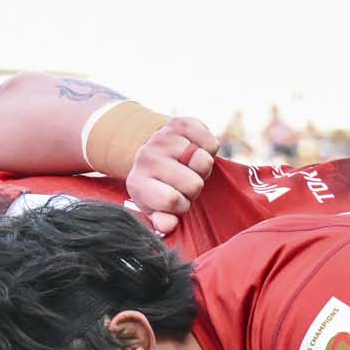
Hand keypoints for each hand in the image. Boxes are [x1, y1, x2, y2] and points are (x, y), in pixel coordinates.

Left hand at [125, 116, 216, 236]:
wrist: (152, 149)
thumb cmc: (158, 185)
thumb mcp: (154, 206)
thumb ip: (162, 219)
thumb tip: (169, 225)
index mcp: (138, 183)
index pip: (171, 200)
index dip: (182, 205)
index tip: (177, 201)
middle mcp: (146, 158)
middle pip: (193, 183)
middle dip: (194, 188)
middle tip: (184, 182)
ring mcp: (162, 138)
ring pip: (204, 162)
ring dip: (202, 169)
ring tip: (190, 168)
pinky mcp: (180, 123)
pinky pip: (212, 143)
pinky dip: (209, 150)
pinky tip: (195, 151)